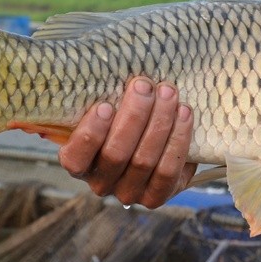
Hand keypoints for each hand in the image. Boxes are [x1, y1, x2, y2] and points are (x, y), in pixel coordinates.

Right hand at [58, 77, 196, 207]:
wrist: (154, 140)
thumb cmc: (122, 116)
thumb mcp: (106, 108)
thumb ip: (101, 97)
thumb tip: (105, 65)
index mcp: (78, 163)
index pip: (76, 157)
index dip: (91, 133)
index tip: (105, 105)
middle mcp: (101, 183)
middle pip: (117, 154)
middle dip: (134, 116)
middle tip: (145, 85)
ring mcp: (130, 193)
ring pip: (145, 161)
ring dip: (160, 122)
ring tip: (168, 93)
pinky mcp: (158, 196)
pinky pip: (169, 171)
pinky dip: (178, 139)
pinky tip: (184, 113)